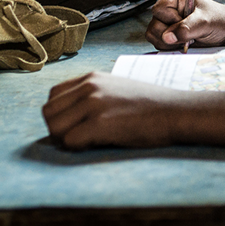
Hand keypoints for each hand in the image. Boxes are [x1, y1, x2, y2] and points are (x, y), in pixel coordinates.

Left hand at [43, 71, 180, 148]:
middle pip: (48, 112)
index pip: (53, 95)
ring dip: (64, 140)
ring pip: (54, 127)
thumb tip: (71, 116)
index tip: (75, 125)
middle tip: (77, 139)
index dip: (59, 114)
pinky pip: (69, 141)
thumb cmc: (150, 106)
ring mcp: (94, 104)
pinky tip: (95, 145)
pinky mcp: (101, 123)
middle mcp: (89, 87)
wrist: (176, 111)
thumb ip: (93, 96)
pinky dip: (77, 148)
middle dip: (57, 129)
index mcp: (91, 77)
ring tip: (86, 142)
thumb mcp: (117, 89)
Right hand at [143, 0, 224, 50]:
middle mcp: (168, 7)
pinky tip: (184, 43)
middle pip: (154, 24)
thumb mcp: (205, 22)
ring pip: (153, 35)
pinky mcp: (167, 33)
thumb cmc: (218, 20)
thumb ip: (186, 28)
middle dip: (171, 35)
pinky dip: (170, 47)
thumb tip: (167, 37)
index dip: (171, 20)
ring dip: (170, 43)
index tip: (186, 23)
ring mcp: (166, 21)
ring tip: (187, 40)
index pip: (159, 9)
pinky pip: (158, 43)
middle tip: (189, 35)